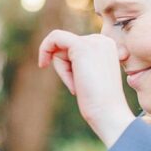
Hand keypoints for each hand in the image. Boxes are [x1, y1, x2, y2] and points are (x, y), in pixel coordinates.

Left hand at [38, 30, 134, 145]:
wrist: (107, 112)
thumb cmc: (98, 101)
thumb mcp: (90, 75)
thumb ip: (80, 61)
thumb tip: (56, 51)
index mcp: (107, 46)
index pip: (76, 47)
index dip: (69, 65)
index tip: (76, 85)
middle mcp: (102, 40)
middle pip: (67, 45)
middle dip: (65, 66)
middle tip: (79, 87)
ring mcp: (94, 41)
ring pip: (60, 45)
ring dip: (62, 68)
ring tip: (77, 85)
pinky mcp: (81, 46)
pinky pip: (54, 38)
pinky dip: (45, 50)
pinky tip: (43, 64)